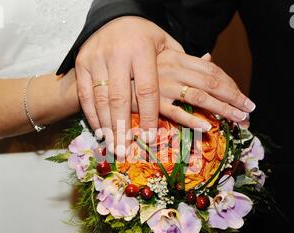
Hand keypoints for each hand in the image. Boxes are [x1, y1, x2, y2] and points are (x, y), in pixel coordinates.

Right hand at [75, 16, 182, 156]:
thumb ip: (183, 58)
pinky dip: (92, 115)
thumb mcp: (164, 42)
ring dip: (106, 127)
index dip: (150, 116)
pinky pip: (86, 94)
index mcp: (142, 51)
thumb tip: (210, 63)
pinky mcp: (82, 64)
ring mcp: (97, 60)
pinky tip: (100, 131)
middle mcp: (118, 55)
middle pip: (120, 99)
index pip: (147, 89)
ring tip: (113, 147)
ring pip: (101, 99)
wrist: (110, 19)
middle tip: (125, 152)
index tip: (151, 138)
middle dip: (122, 128)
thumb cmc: (142, 36)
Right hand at [130, 50, 253, 129]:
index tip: (245, 100)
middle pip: (212, 84)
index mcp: (178, 58)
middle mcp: (173, 70)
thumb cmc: (136, 65)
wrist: (105, 66)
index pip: (212, 72)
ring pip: (199, 98)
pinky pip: (174, 112)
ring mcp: (162, 86)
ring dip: (221, 110)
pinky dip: (191, 120)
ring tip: (237, 120)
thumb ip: (187, 61)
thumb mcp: (163, 56)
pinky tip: (207, 127)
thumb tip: (209, 58)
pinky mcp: (149, 102)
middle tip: (248, 113)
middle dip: (233, 100)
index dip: (232, 86)